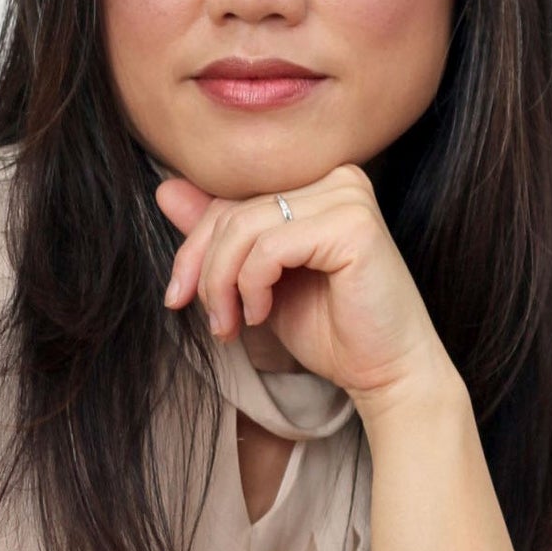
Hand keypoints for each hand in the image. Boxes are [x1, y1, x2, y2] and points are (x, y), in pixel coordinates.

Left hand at [155, 165, 455, 410]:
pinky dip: (252, 285)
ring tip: (233, 323)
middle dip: (204, 270)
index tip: (179, 296)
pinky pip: (269, 246)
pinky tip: (263, 314)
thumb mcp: (258, 280)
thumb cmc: (331, 329)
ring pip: (244, 227)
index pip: (231, 197)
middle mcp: (336, 177)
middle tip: (212, 319)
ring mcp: (348, 196)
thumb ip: (221, 235)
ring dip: (223, 284)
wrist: (386, 373)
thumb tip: (165, 189)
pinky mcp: (353, 224)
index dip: (194, 248)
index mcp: (317, 181)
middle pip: (232, 210)